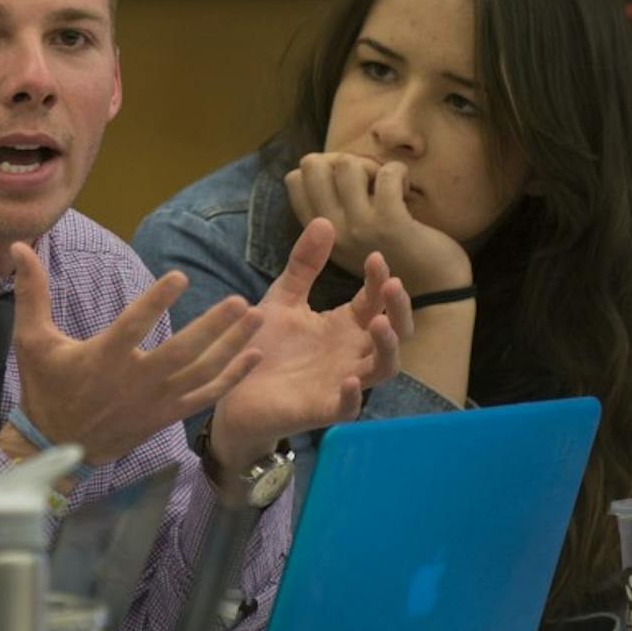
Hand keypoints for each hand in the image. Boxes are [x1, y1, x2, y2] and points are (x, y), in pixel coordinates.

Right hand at [8, 241, 264, 465]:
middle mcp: (135, 380)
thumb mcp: (31, 339)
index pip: (134, 325)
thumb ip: (31, 292)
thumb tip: (19, 247)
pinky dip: (232, 378)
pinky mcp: (166, 415)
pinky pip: (206, 397)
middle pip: (182, 352)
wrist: (56, 445)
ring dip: (231, 346)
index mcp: (103, 358)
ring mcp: (155, 401)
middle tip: (240, 300)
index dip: (156, 301)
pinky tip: (254, 356)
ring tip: (255, 319)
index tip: (179, 276)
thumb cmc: (44, 388)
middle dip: (214, 327)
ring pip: (201, 373)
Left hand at [208, 218, 411, 471]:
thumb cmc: (264, 345)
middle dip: (399, 309)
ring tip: (378, 323)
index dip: (380, 280)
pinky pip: (349, 407)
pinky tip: (350, 379)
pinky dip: (354, 396)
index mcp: (344, 326)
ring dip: (387, 346)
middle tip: (393, 285)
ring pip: (383, 368)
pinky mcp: (323, 409)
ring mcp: (342, 382)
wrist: (232, 389)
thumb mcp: (283, 299)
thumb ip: (304, 266)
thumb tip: (325, 220)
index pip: (375, 300)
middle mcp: (351, 353)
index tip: (374, 257)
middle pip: (394, 333)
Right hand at [285, 153, 470, 294]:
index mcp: (321, 234)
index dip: (323, 168)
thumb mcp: (353, 238)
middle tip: (367, 181)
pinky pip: (387, 174)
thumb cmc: (396, 257)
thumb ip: (337, 210)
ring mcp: (360, 227)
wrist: (435, 293)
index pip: (295, 180)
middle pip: (311, 166)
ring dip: (371, 165)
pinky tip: (406, 190)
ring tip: (387, 186)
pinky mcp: (390, 223)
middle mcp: (333, 232)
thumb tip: (335, 164)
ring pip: (346, 164)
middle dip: (341, 160)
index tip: (349, 183)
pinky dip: (399, 172)